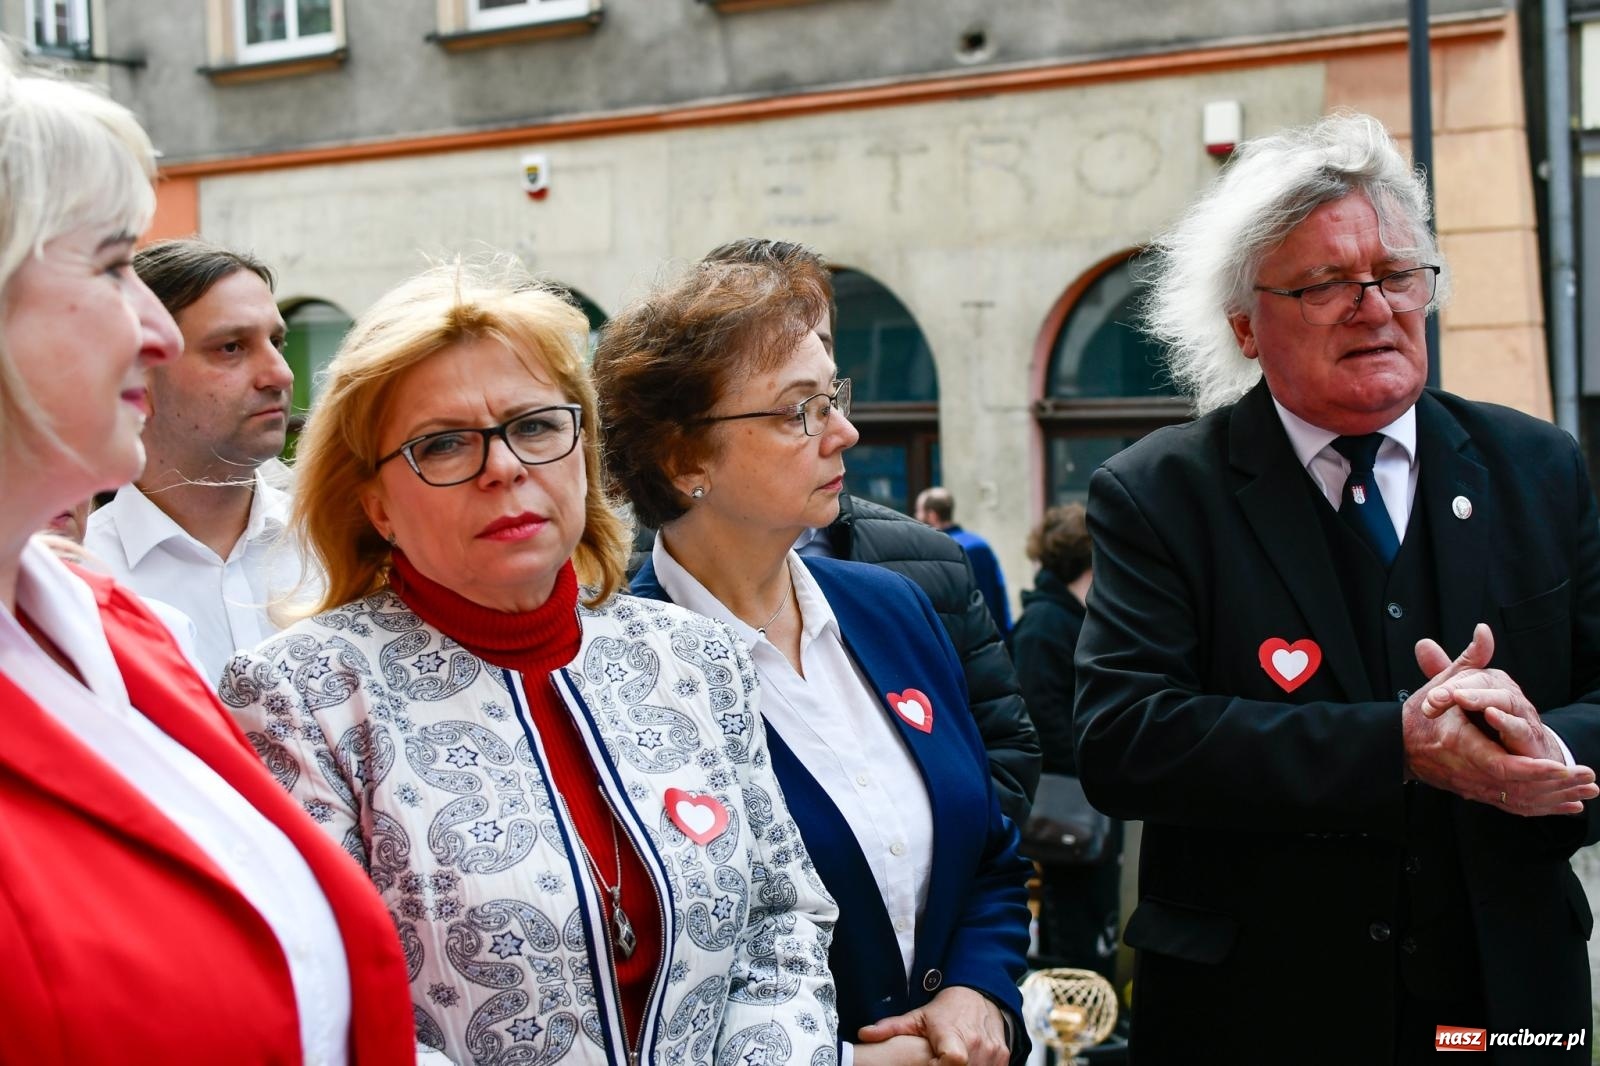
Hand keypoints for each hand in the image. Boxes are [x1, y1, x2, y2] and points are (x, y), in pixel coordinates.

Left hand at [857, 986, 1008, 1065]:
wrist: (980, 997)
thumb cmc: (945, 1011)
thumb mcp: (917, 1017)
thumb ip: (891, 1028)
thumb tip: (864, 1034)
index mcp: (954, 1033)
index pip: (953, 1059)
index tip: (932, 1064)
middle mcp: (977, 1043)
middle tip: (936, 1062)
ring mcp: (993, 1052)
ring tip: (947, 1062)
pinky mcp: (1003, 1057)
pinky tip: (965, 1063)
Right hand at [1404, 625, 1596, 815]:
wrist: (1395, 747)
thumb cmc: (1420, 715)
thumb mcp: (1443, 682)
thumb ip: (1468, 659)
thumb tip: (1484, 631)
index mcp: (1458, 744)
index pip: (1501, 765)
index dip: (1532, 770)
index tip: (1560, 768)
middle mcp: (1466, 770)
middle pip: (1517, 787)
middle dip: (1556, 786)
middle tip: (1589, 781)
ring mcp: (1471, 786)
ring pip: (1519, 801)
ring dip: (1555, 799)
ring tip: (1588, 794)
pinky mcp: (1475, 793)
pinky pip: (1513, 806)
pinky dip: (1543, 808)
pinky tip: (1569, 807)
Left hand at [1418, 626, 1560, 760]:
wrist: (1527, 753)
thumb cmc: (1493, 723)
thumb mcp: (1465, 698)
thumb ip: (1444, 675)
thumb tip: (1423, 643)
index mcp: (1489, 682)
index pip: (1466, 675)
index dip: (1445, 685)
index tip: (1428, 698)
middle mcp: (1506, 692)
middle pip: (1484, 681)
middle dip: (1458, 688)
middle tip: (1434, 697)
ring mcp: (1521, 713)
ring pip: (1505, 700)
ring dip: (1482, 698)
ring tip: (1460, 697)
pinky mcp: (1531, 737)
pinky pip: (1521, 727)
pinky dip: (1507, 722)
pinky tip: (1492, 715)